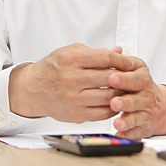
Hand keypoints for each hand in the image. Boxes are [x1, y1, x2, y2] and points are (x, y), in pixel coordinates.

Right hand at [8, 44, 134, 122]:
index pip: (105, 58)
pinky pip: (102, 113)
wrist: (32, 89)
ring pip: (108, 97)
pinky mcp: (74, 115)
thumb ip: (96, 53)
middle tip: (133, 77)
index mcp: (71, 60)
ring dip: (121, 94)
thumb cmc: (53, 68)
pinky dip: (112, 108)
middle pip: (109, 78)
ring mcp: (73, 99)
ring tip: (126, 90)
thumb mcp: (71, 52)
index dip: (122, 60)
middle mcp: (71, 79)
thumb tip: (120, 51)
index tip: (130, 63)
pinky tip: (115, 102)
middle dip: (125, 77)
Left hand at [108, 58, 165, 138]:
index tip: (112, 77)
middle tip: (114, 102)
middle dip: (125, 101)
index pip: (134, 78)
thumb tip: (115, 50)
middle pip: (135, 100)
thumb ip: (123, 61)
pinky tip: (119, 134)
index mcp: (143, 79)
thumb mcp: (135, 68)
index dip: (124, 79)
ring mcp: (145, 113)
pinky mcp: (143, 127)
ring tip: (117, 123)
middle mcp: (146, 97)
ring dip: (126, 120)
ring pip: (136, 117)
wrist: (160, 106)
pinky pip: (136, 132)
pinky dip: (128, 134)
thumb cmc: (140, 84)